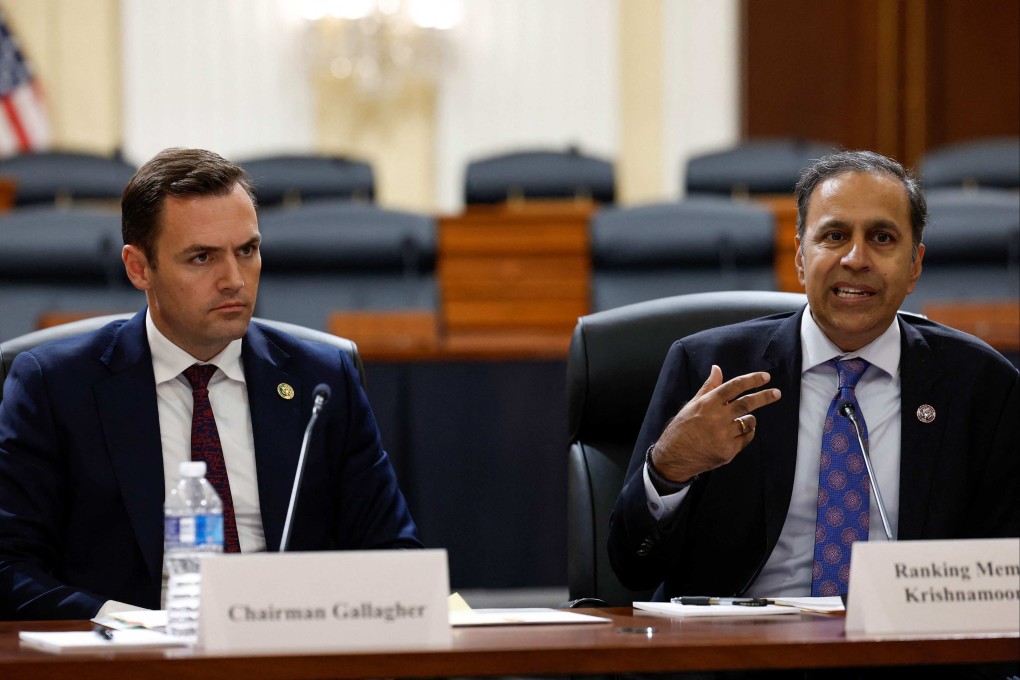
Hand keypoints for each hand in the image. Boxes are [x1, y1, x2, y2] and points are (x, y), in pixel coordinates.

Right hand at [650, 365, 780, 482]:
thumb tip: (717, 369)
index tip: (765, 377)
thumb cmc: (682, 428)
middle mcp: (718, 418)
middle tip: (776, 393)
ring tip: (737, 422)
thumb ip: (709, 387)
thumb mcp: (692, 405)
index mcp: (708, 403)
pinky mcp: (729, 450)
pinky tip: (736, 433)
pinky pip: (746, 438)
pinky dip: (746, 433)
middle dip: (764, 397)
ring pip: (749, 422)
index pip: (734, 386)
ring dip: (748, 420)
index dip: (752, 380)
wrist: (675, 456)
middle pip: (747, 403)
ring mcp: (724, 435)